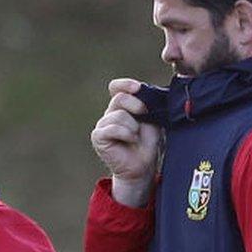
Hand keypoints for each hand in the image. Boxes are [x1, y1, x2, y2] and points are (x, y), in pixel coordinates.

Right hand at [90, 78, 159, 206]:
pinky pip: (112, 128)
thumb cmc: (148, 142)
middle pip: (120, 98)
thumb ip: (147, 104)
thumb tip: (144, 91)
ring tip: (136, 137)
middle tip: (144, 117)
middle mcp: (110, 113)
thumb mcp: (152, 119)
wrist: (142, 166)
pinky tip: (130, 141)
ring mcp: (102, 124)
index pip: (116, 87)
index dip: (125, 85)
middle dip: (136, 106)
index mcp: (122, 106)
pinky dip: (126, 134)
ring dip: (133, 127)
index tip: (138, 88)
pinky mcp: (98, 136)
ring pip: (119, 115)